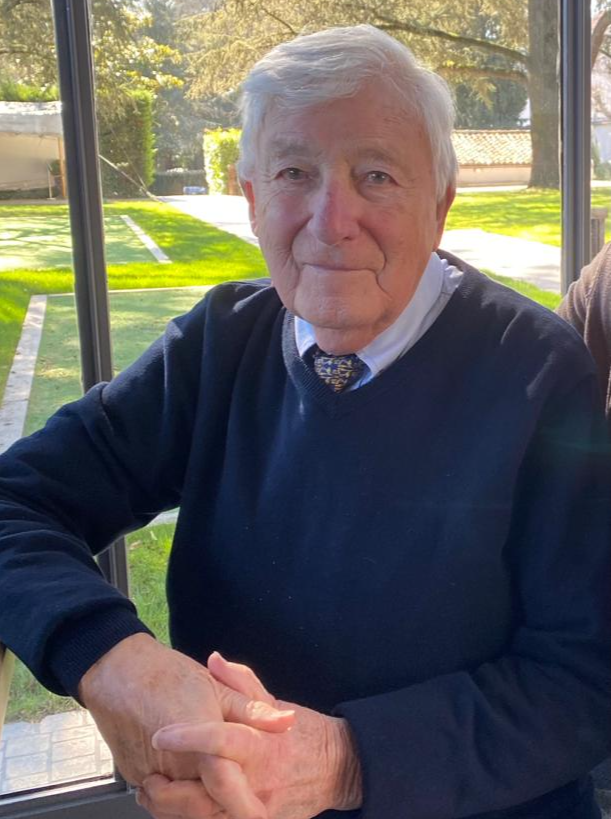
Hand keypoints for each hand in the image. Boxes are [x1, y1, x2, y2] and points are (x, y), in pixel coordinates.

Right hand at [78, 634, 293, 816]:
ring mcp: (151, 776)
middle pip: (203, 808)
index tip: (262, 815)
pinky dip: (173, 801)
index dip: (246, 807)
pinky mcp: (135, 778)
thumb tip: (287, 723)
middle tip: (245, 806)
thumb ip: (253, 710)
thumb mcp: (216, 687)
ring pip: (179, 810)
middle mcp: (175, 766)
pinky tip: (186, 786)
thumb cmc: (166, 675)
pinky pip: (158, 801)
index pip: (227, 786)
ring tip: (216, 796)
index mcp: (201, 742)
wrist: (116, 671)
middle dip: (224, 810)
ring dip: (196, 808)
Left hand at [138, 652, 361, 818]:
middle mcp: (258, 782)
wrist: (338, 769)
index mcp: (262, 745)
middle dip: (169, 793)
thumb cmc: (303, 732)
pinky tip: (174, 809)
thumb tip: (213, 659)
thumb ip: (240, 683)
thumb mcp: (274, 700)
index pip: (223, 741)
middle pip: (206, 796)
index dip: (190, 737)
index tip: (161, 735)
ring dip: (172, 811)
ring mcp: (258, 810)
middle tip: (148, 778)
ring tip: (151, 794)